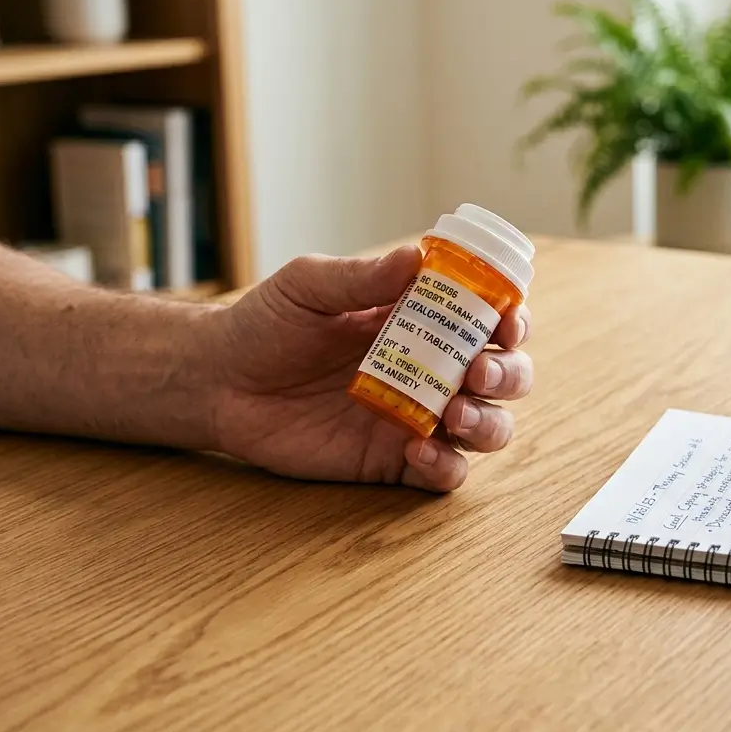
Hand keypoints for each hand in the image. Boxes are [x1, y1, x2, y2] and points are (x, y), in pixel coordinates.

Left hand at [205, 245, 532, 490]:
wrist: (217, 381)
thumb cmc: (265, 324)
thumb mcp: (310, 286)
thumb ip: (362, 277)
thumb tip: (416, 257)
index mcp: (422, 321)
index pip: (490, 320)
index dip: (513, 321)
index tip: (507, 322)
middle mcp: (432, 369)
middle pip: (505, 376)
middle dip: (509, 374)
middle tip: (478, 372)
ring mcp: (417, 417)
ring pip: (488, 428)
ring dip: (489, 422)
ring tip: (454, 414)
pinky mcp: (392, 461)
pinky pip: (443, 474)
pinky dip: (446, 467)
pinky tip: (418, 450)